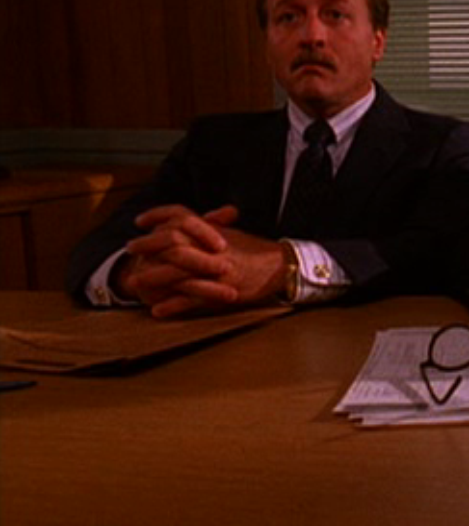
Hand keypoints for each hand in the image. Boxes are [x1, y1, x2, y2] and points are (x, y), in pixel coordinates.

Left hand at [119, 205, 291, 316]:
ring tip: (134, 283)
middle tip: (130, 249)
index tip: (140, 220)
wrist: (280, 266)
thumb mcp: (231, 234)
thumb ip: (209, 227)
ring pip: (177, 272)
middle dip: (148, 245)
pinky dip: (172, 306)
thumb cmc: (256, 250)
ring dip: (153, 277)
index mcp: (213, 231)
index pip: (180, 215)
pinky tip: (157, 311)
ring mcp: (215, 270)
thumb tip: (187, 222)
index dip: (157, 215)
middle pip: (172, 242)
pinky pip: (191, 299)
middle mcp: (212, 248)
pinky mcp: (220, 291)